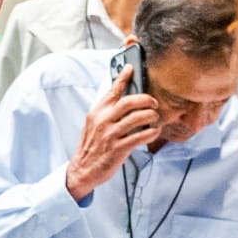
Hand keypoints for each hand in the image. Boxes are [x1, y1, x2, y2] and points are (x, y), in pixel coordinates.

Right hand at [65, 65, 159, 202]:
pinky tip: (154, 131)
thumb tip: (125, 101)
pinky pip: (139, 137)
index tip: (131, 67)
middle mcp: (103, 121)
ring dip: (150, 116)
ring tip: (155, 117)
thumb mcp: (94, 125)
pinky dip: (150, 132)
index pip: (111, 91)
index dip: (122, 77)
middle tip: (153, 102)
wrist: (82, 170)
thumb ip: (108, 112)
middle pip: (128, 102)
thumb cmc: (92, 147)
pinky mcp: (117, 149)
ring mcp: (110, 135)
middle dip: (145, 99)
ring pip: (136, 118)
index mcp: (97, 113)